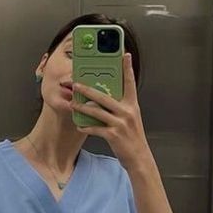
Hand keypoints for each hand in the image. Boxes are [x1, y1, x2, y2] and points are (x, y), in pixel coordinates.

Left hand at [71, 52, 150, 169]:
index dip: (127, 68)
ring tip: (73, 104)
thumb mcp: (131, 118)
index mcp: (132, 105)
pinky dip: (86, 127)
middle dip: (87, 90)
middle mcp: (127, 112)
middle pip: (104, 96)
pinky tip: (79, 126)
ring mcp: (120, 123)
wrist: (139, 157)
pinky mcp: (114, 135)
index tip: (125, 54)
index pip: (130, 83)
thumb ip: (120, 106)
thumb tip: (102, 98)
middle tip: (75, 84)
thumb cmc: (132, 137)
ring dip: (82, 108)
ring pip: (96, 111)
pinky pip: (95, 128)